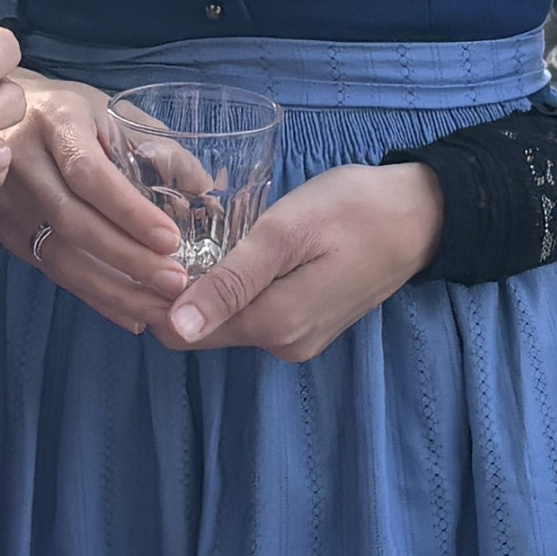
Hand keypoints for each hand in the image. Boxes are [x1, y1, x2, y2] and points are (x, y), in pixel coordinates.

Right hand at [0, 78, 195, 337]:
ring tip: (161, 307)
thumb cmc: (73, 114)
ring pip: (60, 256)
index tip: (171, 240)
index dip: (129, 211)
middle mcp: (22, 162)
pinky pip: (54, 273)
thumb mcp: (115, 113)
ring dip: (114, 290)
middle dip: (128, 259)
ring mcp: (9, 202)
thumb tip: (206, 190)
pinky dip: (96, 297)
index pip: (89, 174)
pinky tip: (131, 313)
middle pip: (73, 222)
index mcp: (56, 121)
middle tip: (175, 282)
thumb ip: (160, 149)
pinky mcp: (7, 234)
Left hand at [161, 163, 441, 363]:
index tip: (135, 252)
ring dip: (204, 288)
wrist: (421, 215)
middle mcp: (282, 345)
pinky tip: (229, 254)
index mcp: (274, 325)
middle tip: (157, 237)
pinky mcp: (308, 324)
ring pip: (226, 319)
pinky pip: (252, 313)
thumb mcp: (285, 234)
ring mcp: (298, 338)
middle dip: (174, 291)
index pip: (181, 331)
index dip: (151, 297)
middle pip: (202, 328)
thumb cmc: (354, 210)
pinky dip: (232, 289)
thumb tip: (177, 326)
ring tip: (188, 240)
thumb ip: (230, 282)